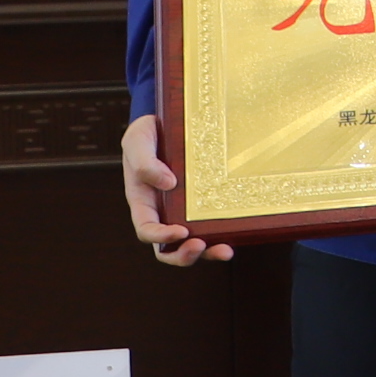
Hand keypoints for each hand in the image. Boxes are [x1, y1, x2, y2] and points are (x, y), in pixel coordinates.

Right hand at [119, 114, 228, 265]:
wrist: (167, 122)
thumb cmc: (147, 134)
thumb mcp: (138, 142)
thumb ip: (146, 162)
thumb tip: (169, 183)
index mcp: (143, 202)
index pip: (147, 230)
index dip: (161, 237)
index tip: (180, 231)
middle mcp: (163, 212)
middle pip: (169, 248)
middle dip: (183, 255)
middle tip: (200, 246)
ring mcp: (184, 210)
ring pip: (193, 242)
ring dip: (208, 252)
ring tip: (225, 251)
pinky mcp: (205, 203)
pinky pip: (212, 224)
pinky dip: (224, 233)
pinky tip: (238, 233)